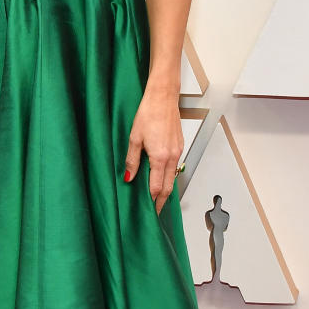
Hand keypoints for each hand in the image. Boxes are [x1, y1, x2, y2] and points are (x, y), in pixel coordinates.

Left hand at [123, 87, 182, 214]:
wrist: (163, 97)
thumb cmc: (149, 113)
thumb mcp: (134, 138)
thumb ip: (132, 160)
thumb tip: (128, 177)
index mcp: (160, 157)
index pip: (157, 187)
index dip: (152, 201)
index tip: (149, 210)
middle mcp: (172, 156)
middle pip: (169, 186)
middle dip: (162, 201)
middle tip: (154, 211)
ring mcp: (178, 151)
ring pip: (173, 177)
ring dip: (166, 189)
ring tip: (156, 197)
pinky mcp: (179, 146)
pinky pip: (175, 166)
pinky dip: (169, 175)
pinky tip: (161, 177)